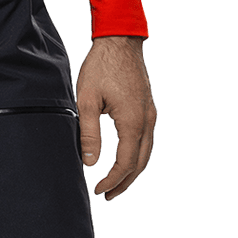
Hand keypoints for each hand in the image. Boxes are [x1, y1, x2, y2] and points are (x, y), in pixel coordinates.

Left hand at [76, 37, 156, 201]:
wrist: (120, 41)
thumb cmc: (101, 67)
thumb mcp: (86, 101)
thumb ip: (89, 134)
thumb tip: (91, 163)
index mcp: (132, 122)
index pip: (125, 164)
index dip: (113, 181)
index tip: (99, 190)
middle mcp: (147, 121)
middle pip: (140, 163)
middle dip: (125, 182)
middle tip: (108, 195)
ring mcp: (151, 114)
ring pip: (146, 152)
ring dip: (132, 170)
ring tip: (116, 183)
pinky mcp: (149, 108)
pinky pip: (147, 140)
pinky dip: (137, 155)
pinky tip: (126, 158)